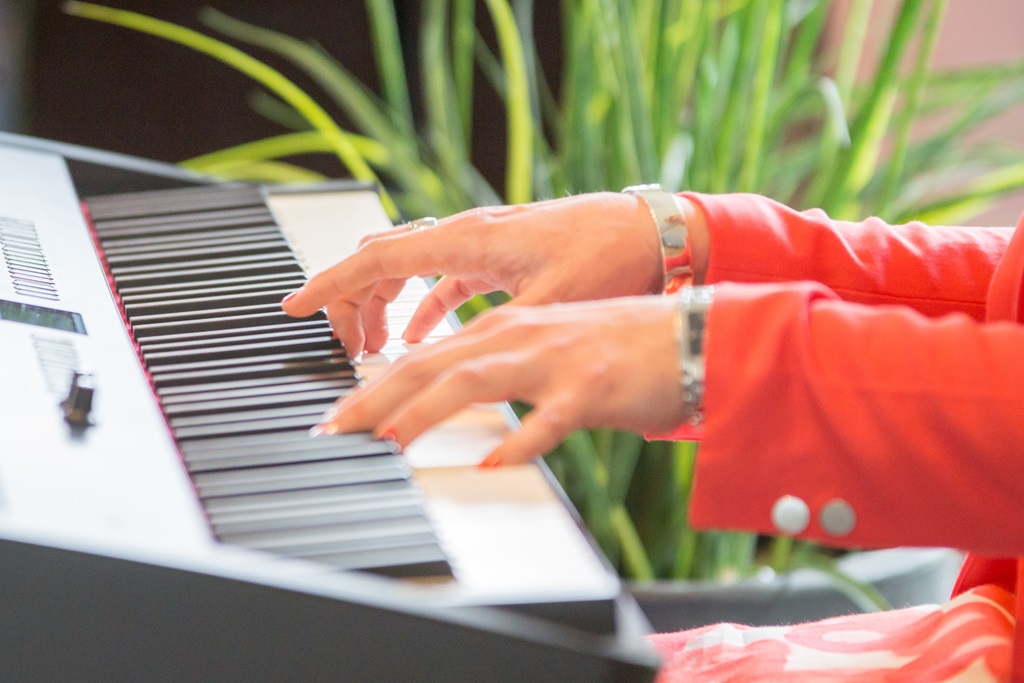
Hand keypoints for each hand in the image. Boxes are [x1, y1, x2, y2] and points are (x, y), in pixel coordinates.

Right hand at [281, 192, 665, 354]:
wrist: (654, 234)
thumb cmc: (611, 259)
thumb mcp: (549, 302)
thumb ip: (495, 332)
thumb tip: (452, 374)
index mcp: (467, 239)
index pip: (377, 258)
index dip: (330, 284)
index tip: (293, 308)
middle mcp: (466, 234)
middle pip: (382, 263)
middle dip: (352, 304)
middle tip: (344, 351)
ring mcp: (480, 244)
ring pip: (408, 269)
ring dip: (384, 306)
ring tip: (373, 349)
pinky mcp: (498, 258)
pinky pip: (441, 280)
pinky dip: (420, 306)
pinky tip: (417, 334)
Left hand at [316, 296, 684, 465]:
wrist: (686, 337)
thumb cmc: (615, 350)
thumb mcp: (544, 351)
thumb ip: (495, 371)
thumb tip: (448, 401)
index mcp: (502, 329)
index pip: (422, 359)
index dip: (372, 388)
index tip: (339, 420)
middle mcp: (517, 337)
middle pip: (430, 367)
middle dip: (374, 399)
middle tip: (334, 432)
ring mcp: (551, 361)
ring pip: (473, 382)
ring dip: (425, 413)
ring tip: (388, 442)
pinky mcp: (588, 389)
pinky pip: (547, 420)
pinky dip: (517, 441)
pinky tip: (491, 466)